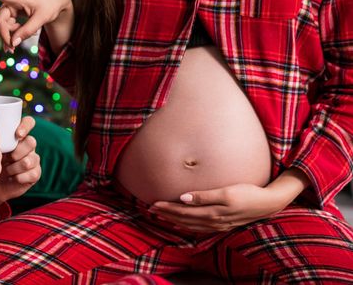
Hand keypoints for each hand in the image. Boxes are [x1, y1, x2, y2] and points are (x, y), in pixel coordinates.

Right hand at [0, 0, 72, 52]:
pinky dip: (12, 35)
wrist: (56, 1)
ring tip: (16, 48)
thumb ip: (27, 31)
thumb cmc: (50, 5)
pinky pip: (8, 27)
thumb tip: (13, 43)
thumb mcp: (41, 18)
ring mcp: (11, 9)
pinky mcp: (13, 14)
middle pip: (0, 21)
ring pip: (3, 26)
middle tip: (11, 50)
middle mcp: (10, 2)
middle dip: (5, 36)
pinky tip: (17, 42)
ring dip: (9, 37)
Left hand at [0, 116, 40, 204]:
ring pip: (34, 158)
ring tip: (7, 170)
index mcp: (15, 135)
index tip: (17, 134)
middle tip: (8, 157)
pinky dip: (22, 176)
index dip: (26, 126)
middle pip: (32, 141)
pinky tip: (13, 178)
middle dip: (20, 150)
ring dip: (18, 165)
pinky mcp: (32, 175)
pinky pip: (35, 173)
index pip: (28, 123)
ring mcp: (30, 160)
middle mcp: (25, 146)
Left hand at [149, 183, 288, 232]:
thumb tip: (182, 198)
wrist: (268, 203)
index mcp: (212, 213)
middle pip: (184, 219)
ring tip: (161, 215)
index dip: (167, 208)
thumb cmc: (247, 193)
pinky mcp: (222, 223)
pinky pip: (199, 226)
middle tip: (151, 209)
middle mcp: (213, 221)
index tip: (153, 203)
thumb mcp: (226, 192)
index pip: (183, 212)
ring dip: (174, 220)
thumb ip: (204, 196)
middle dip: (166, 214)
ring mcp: (218, 224)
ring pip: (190, 224)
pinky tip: (182, 221)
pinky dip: (187, 224)